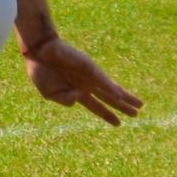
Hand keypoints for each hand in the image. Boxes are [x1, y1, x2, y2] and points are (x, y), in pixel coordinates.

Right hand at [22, 36, 141, 126]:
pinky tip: (119, 96)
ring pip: (111, 89)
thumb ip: (63, 99)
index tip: (118, 123)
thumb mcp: (49, 93)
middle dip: (123, 107)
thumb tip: (79, 97)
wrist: (38, 52)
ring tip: (139, 105)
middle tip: (136, 114)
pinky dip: (110, 88)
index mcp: (77, 92)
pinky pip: (101, 79)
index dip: (107, 115)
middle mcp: (87, 85)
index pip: (97, 106)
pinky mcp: (88, 67)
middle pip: (109, 98)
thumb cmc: (41, 71)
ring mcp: (90, 75)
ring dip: (125, 97)